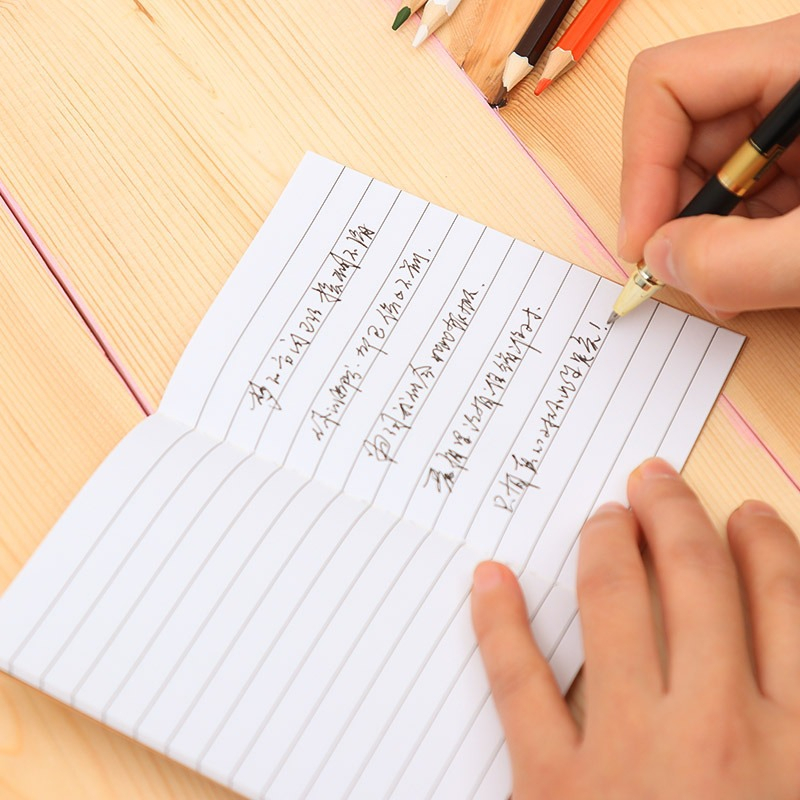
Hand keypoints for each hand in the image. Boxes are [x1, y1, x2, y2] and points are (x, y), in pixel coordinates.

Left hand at [471, 458, 799, 798]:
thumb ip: (794, 733)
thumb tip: (776, 668)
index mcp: (798, 747)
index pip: (785, 608)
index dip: (767, 549)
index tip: (748, 517)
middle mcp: (717, 728)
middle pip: (696, 582)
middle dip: (676, 516)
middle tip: (655, 481)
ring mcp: (630, 750)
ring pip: (613, 604)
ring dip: (606, 544)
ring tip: (604, 516)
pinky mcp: (553, 785)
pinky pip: (519, 681)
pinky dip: (499, 621)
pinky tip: (491, 579)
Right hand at [618, 16, 799, 316]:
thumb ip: (741, 261)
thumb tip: (661, 261)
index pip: (665, 85)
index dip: (639, 169)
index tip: (644, 243)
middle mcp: (790, 82)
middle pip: (679, 136)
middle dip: (673, 215)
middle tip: (687, 275)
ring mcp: (799, 124)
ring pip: (707, 176)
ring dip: (704, 240)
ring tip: (737, 286)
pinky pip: (742, 199)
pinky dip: (735, 246)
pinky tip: (759, 274)